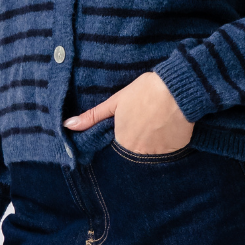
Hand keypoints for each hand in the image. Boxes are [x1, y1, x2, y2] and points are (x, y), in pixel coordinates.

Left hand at [64, 71, 192, 154]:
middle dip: (137, 142)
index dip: (124, 138)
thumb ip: (92, 117)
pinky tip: (168, 128)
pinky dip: (168, 143)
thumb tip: (67, 125)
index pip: (118, 149)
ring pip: (152, 154)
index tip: (130, 127)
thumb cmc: (144, 92)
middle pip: (135, 153)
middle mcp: (139, 153)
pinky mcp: (176, 151)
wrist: (177, 90)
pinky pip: (168, 152)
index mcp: (122, 142)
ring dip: (152, 144)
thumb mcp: (116, 102)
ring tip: (156, 125)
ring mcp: (159, 154)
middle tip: (145, 124)